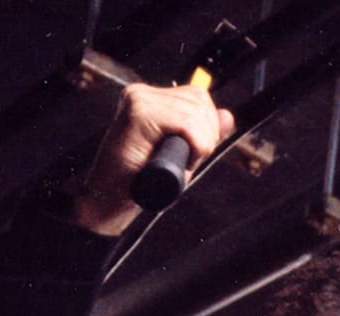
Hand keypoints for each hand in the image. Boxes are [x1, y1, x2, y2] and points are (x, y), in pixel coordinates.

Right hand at [73, 82, 235, 235]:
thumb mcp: (182, 153)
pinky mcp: (138, 112)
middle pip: (200, 101)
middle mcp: (142, 94)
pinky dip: (194, 145)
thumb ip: (205, 133)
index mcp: (151, 99)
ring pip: (196, 113)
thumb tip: (227, 116)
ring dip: (200, 144)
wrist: (112, 198)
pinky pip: (188, 124)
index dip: (208, 125)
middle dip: (207, 134)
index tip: (195, 150)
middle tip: (187, 158)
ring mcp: (139, 100)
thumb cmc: (143, 179)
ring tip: (176, 161)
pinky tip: (177, 159)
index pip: (197, 96)